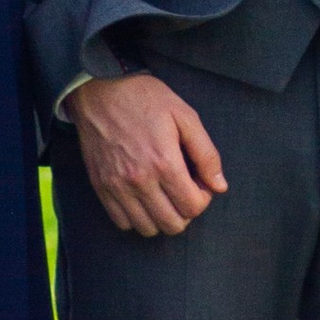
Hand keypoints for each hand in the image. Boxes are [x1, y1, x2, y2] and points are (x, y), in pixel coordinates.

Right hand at [65, 70, 227, 234]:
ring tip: (164, 195)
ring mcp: (117, 187)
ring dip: (162, 217)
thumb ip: (206, 153)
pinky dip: (137, 217)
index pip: (193, 207)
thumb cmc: (145, 98)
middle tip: (184, 190)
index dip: (203, 198)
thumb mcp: (185, 116)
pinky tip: (143, 198)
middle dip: (186, 211)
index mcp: (164, 163)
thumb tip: (220, 186)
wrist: (99, 90)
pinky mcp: (101, 187)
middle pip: (173, 224)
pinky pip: (123, 222)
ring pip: (148, 228)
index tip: (199, 183)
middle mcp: (140, 181)